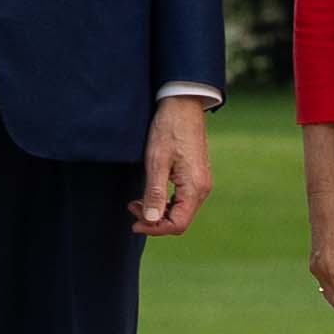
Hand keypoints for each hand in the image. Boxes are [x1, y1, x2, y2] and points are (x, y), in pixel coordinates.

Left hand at [136, 99, 215, 237]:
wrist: (182, 105)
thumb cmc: (169, 129)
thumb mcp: (156, 161)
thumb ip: (155, 192)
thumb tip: (151, 220)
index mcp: (195, 187)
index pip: (178, 224)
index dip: (155, 228)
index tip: (134, 223)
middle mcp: (202, 188)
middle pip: (180, 220)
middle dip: (155, 221)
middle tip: (131, 208)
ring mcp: (201, 182)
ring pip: (181, 211)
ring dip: (159, 212)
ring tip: (136, 202)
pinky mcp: (196, 176)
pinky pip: (182, 199)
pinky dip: (166, 202)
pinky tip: (150, 194)